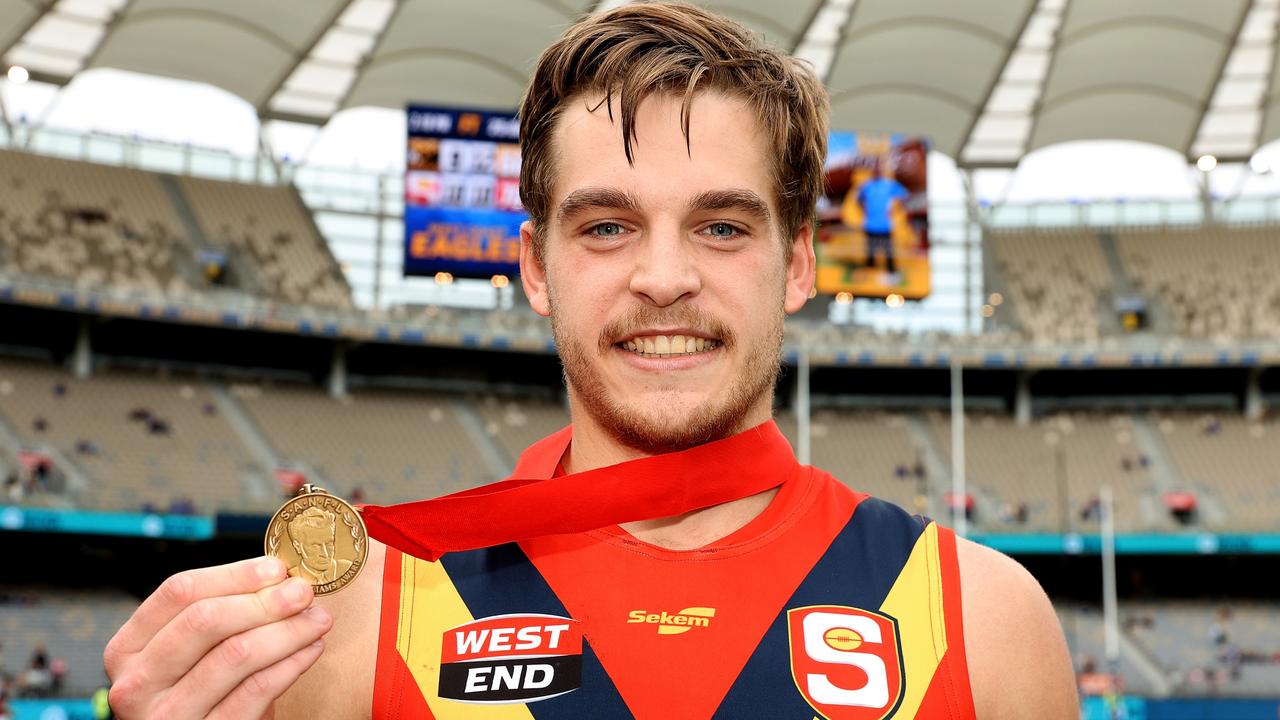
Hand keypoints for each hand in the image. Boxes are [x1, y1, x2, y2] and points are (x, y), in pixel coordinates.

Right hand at [104, 557, 332, 718]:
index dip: (234, 575)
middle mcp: (136, 684)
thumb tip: (279, 577)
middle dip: (264, 600)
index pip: (178, 593)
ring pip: (236, 654)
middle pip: (206, 620)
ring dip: (287, 630)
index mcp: (127, 649)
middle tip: (303, 592)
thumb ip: (220, 616)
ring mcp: (167, 716)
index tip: (277, 568)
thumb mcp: (190, 655)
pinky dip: (290, 665)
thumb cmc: (199, 695)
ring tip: (318, 620)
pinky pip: (255, 691)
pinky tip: (311, 650)